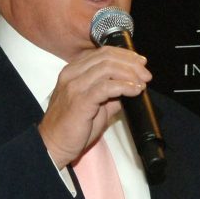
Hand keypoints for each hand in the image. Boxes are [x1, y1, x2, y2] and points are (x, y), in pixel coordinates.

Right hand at [38, 45, 150, 167]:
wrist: (54, 145)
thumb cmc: (72, 128)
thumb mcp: (95, 105)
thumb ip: (110, 94)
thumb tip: (130, 87)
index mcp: (74, 71)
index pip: (102, 53)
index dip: (125, 55)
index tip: (141, 63)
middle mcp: (72, 73)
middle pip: (107, 56)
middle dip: (130, 63)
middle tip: (145, 74)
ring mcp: (75, 85)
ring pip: (107, 68)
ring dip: (129, 74)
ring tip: (142, 83)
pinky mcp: (80, 100)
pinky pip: (106, 87)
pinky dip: (124, 86)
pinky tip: (134, 91)